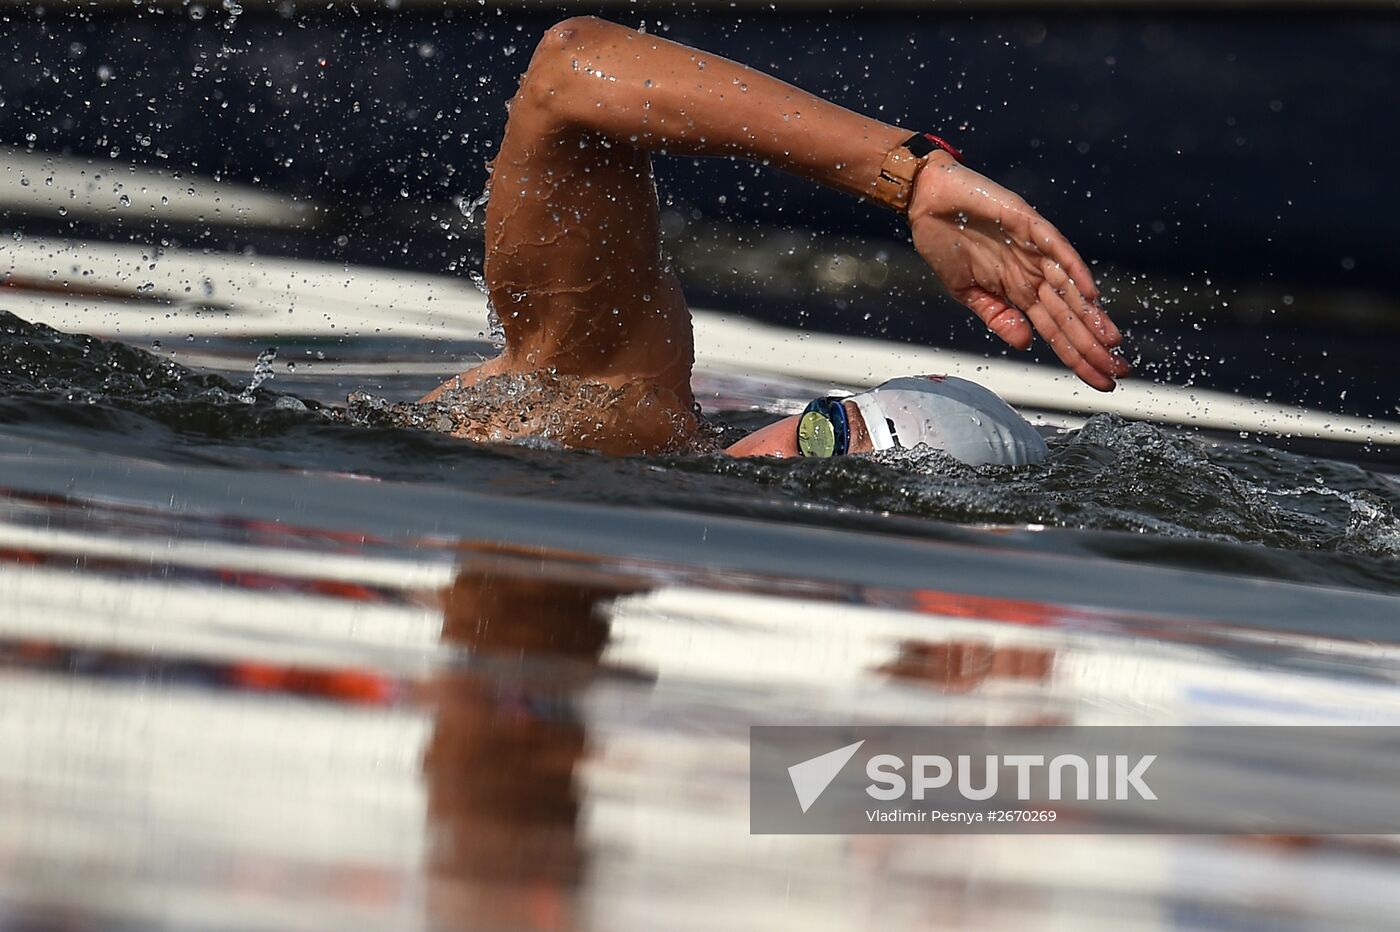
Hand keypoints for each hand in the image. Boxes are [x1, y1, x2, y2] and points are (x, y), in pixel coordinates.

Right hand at [908, 155, 1127, 390]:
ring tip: (1112, 343)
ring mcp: (1034, 249)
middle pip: (1070, 315)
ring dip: (1092, 315)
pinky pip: (1057, 249)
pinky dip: (1074, 270)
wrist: (926, 201)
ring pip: (1070, 288)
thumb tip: (1025, 344)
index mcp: (1020, 291)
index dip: (1078, 356)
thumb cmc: (944, 242)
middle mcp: (1034, 273)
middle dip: (1094, 345)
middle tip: (1120, 372)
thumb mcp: (965, 292)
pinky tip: (1090, 294)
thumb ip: (996, 316)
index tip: (1100, 381)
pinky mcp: (1028, 223)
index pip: (1056, 330)